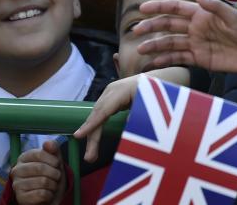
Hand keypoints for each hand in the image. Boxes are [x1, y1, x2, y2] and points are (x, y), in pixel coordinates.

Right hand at [10, 140, 66, 204]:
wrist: (49, 198)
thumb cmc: (50, 177)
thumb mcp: (54, 161)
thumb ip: (53, 149)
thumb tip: (48, 143)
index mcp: (23, 158)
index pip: (39, 154)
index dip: (53, 160)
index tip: (57, 165)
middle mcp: (16, 170)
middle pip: (40, 168)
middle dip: (54, 174)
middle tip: (56, 177)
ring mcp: (17, 184)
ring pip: (43, 182)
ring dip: (53, 185)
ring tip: (51, 186)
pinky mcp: (21, 198)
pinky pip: (41, 194)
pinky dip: (49, 195)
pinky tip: (47, 195)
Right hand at [74, 68, 188, 161]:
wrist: (158, 78)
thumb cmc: (155, 92)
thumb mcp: (151, 104)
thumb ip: (140, 116)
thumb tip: (130, 130)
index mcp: (120, 91)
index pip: (103, 111)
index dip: (91, 125)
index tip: (78, 136)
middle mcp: (111, 91)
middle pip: (97, 115)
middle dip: (91, 136)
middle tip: (89, 157)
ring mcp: (109, 94)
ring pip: (97, 116)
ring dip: (92, 135)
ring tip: (91, 155)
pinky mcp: (110, 99)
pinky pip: (101, 115)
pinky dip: (96, 128)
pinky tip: (93, 141)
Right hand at [134, 0, 236, 74]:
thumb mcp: (236, 18)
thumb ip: (216, 8)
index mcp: (201, 14)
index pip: (175, 8)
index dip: (159, 7)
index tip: (142, 9)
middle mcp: (195, 27)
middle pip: (168, 26)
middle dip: (151, 27)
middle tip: (136, 31)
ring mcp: (196, 44)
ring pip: (171, 43)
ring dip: (155, 46)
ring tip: (141, 50)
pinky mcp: (200, 59)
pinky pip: (180, 59)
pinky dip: (166, 61)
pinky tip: (154, 64)